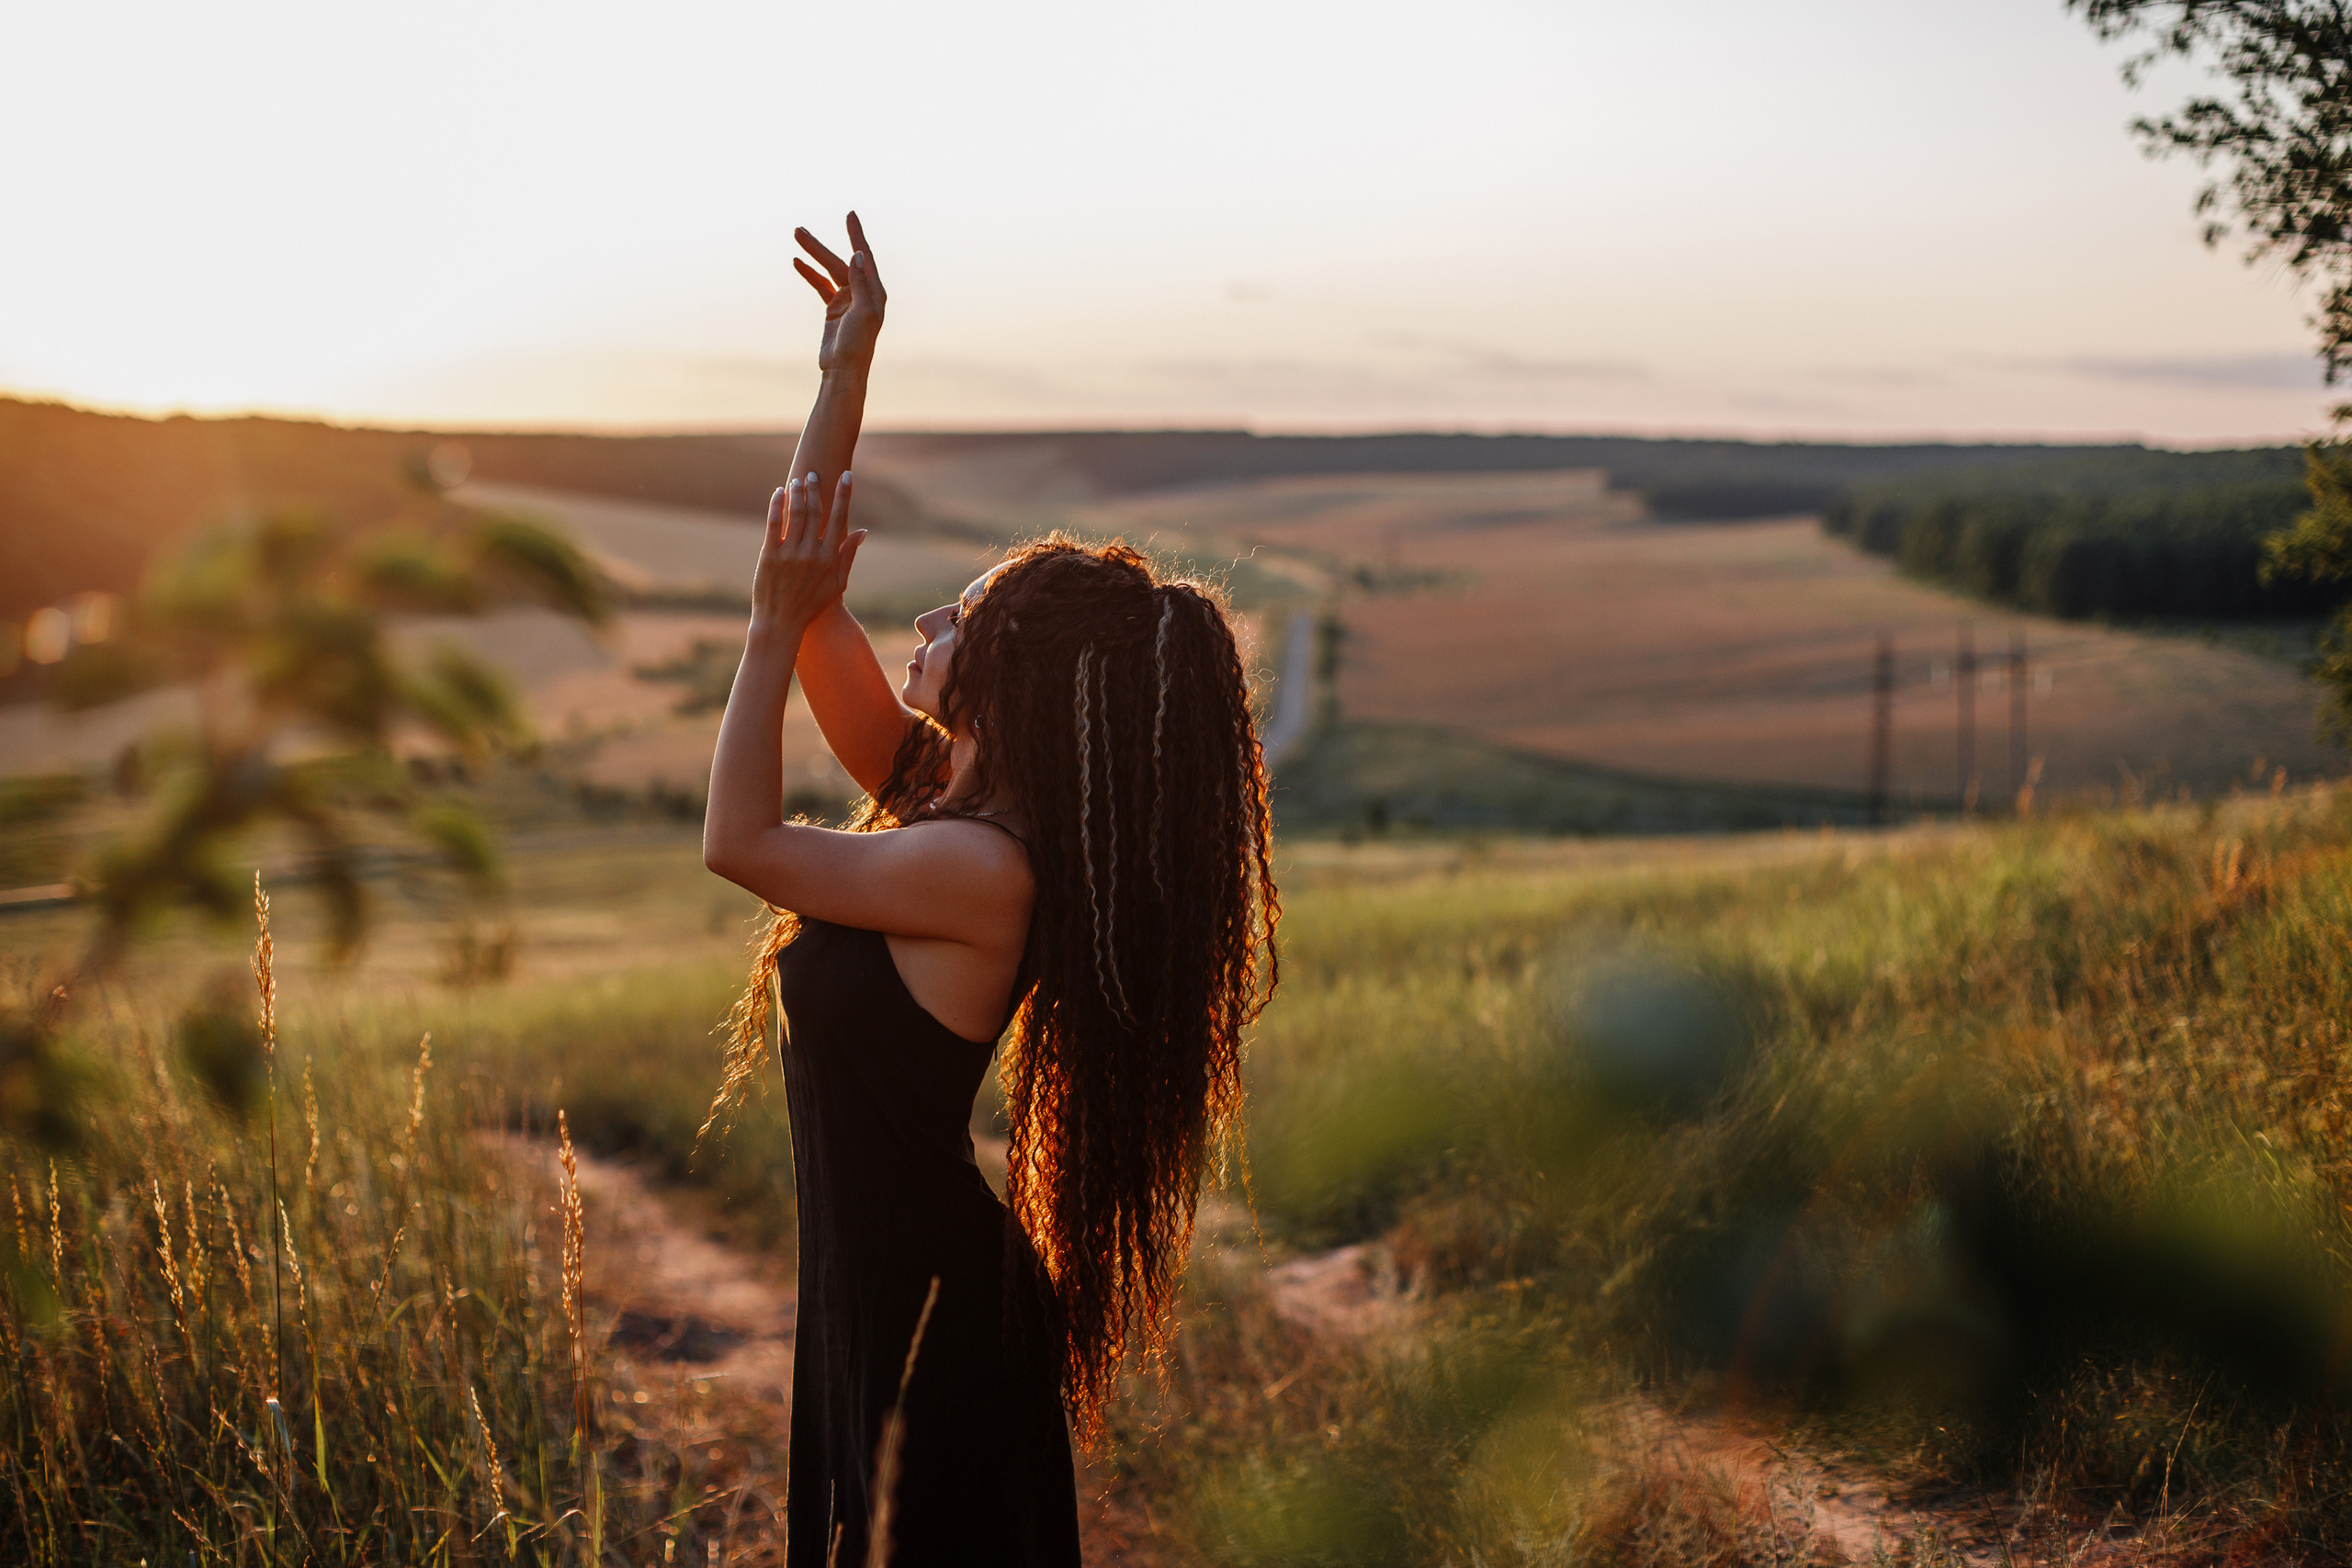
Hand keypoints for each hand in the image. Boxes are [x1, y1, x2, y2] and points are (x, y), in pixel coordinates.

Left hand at [751, 472, 866, 634]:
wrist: (781, 623)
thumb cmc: (811, 604)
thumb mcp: (837, 583)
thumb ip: (848, 555)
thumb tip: (862, 531)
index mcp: (829, 559)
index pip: (839, 519)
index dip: (843, 495)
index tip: (846, 475)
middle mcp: (811, 553)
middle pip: (815, 512)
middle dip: (816, 489)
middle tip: (814, 473)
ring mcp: (789, 554)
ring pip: (795, 514)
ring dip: (797, 493)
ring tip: (798, 480)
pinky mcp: (769, 556)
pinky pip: (774, 524)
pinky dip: (777, 505)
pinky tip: (779, 492)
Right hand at [794, 213, 885, 373]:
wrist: (844, 370)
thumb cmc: (858, 345)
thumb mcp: (862, 312)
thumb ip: (860, 283)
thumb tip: (857, 255)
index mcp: (874, 292)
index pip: (864, 257)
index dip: (856, 235)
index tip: (850, 215)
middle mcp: (862, 292)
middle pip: (839, 262)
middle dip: (819, 247)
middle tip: (799, 230)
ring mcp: (848, 300)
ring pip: (828, 271)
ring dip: (813, 256)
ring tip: (796, 237)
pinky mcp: (834, 308)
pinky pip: (821, 285)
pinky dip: (810, 274)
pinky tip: (797, 263)